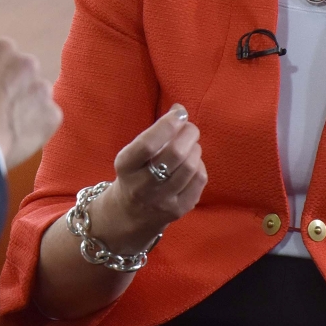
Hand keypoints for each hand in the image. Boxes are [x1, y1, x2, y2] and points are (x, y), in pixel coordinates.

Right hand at [0, 38, 61, 168]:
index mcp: (2, 49)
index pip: (5, 59)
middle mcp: (27, 63)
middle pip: (25, 76)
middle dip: (15, 90)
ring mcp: (43, 89)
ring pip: (38, 97)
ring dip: (28, 108)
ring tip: (6, 128)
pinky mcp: (52, 114)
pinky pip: (46, 120)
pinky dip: (36, 129)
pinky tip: (17, 139)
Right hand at [90, 104, 206, 251]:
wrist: (129, 214)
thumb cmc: (134, 173)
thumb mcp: (132, 153)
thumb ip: (155, 133)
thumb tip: (180, 111)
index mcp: (126, 166)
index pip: (148, 144)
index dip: (168, 125)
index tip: (179, 113)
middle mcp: (142, 186)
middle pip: (175, 154)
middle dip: (189, 134)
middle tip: (189, 128)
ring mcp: (162, 201)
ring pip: (190, 166)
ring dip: (195, 148)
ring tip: (190, 145)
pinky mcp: (179, 210)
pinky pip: (199, 180)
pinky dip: (199, 165)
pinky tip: (192, 164)